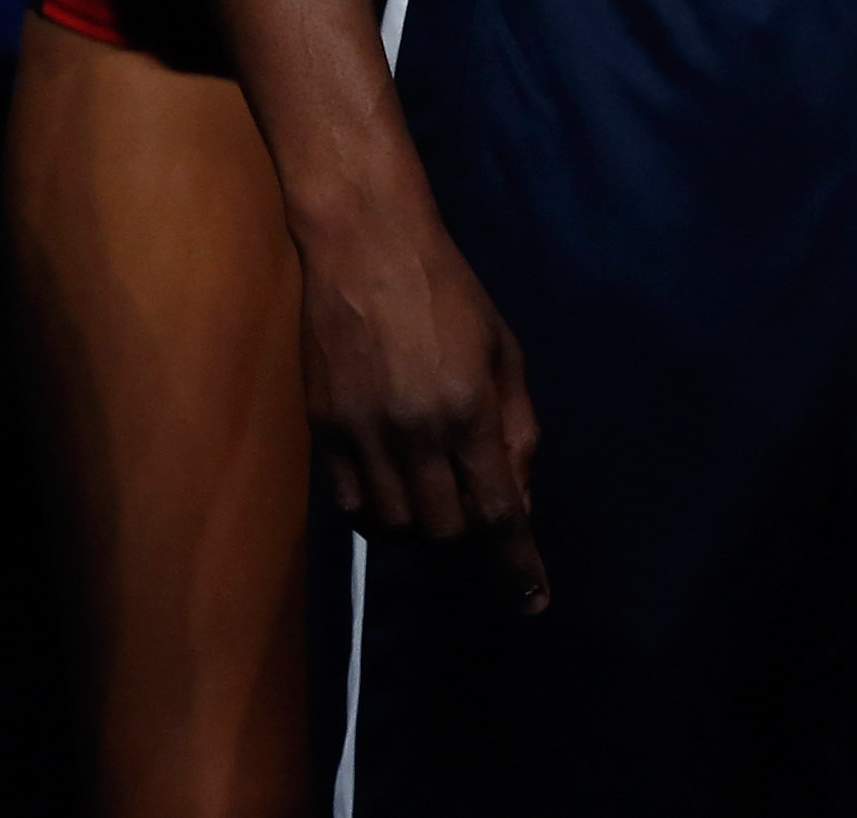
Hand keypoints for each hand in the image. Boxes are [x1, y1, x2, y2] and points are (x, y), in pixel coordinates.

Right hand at [296, 182, 546, 612]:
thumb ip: (516, 428)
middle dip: (467, 532)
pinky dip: (375, 513)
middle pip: (446, 531)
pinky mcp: (323, 432)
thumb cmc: (451, 295)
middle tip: (471, 496)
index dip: (518, 566)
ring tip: (429, 483)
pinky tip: (389, 485)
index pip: (499, 513)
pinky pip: (349, 508)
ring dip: (421, 523)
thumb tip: (519, 496)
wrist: (366, 249)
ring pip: (395, 528)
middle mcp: (416, 433)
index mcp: (470, 411)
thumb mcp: (504, 353)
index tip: (533, 607)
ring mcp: (363, 435)